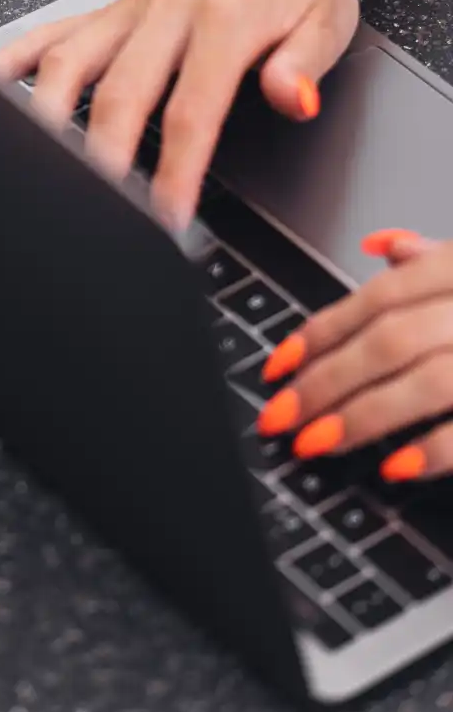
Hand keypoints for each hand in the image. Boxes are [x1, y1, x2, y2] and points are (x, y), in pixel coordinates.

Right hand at [0, 0, 363, 229]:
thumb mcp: (329, 23)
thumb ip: (304, 65)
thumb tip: (292, 98)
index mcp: (225, 15)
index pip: (192, 109)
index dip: (175, 171)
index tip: (166, 218)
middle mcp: (169, 7)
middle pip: (119, 93)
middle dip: (100, 158)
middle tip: (93, 210)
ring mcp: (133, 7)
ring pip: (69, 60)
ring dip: (44, 115)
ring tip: (29, 165)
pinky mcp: (112, 8)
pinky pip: (51, 32)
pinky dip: (11, 60)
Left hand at [259, 230, 452, 480]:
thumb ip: (433, 258)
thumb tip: (381, 245)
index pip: (378, 298)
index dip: (321, 333)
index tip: (277, 366)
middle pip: (390, 340)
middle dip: (326, 380)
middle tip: (280, 415)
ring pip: (427, 380)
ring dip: (364, 414)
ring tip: (318, 441)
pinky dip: (435, 448)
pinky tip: (395, 466)